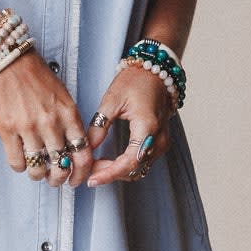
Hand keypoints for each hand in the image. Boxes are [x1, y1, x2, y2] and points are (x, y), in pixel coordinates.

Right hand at [0, 50, 102, 188]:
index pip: (83, 154)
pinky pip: (17, 162)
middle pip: (61, 166)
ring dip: (38, 175)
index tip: (77, 179)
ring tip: (37, 171)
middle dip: (59, 179)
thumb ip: (70, 124)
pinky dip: (21, 166)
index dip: (82, 173)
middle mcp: (51, 123)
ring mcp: (28, 128)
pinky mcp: (8, 130)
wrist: (11, 63)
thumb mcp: (64, 99)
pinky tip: (21, 160)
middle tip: (55, 179)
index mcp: (69, 115)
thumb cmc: (38, 79)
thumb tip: (72, 152)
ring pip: (38, 168)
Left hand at [85, 63, 175, 186]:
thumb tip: (88, 146)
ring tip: (96, 166)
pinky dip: (126, 165)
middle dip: (110, 173)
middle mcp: (158, 138)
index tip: (92, 179)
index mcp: (147, 127)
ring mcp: (161, 142)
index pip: (129, 162)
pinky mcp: (160, 142)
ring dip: (117, 171)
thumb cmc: (136, 80)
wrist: (155, 72)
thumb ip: (100, 125)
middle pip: (134, 169)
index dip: (109, 174)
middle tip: (88, 170)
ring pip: (139, 168)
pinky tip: (109, 162)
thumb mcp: (112, 99)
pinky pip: (143, 161)